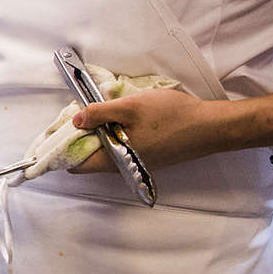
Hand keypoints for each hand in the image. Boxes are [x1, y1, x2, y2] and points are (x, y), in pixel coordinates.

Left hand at [70, 87, 238, 170]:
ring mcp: (137, 161)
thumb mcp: (129, 107)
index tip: (60, 128)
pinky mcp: (149, 155)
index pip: (76, 165)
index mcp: (114, 159)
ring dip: (100, 132)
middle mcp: (123, 166)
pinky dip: (116, 133)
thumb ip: (99, 113)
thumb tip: (75, 120)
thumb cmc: (172, 116)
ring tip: (102, 111)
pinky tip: (123, 117)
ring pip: (107, 150)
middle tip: (82, 112)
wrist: (211, 127)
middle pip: (90, 157)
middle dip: (82, 136)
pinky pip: (122, 147)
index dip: (64, 147)